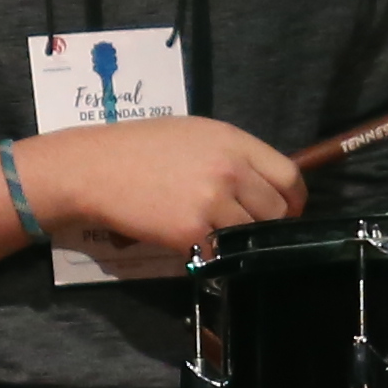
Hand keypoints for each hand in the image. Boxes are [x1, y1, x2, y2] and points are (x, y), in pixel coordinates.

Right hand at [15, 115, 305, 265]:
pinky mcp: (193, 232)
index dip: (293, 202)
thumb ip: (232, 155)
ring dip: (241, 242)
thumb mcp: (194, 134)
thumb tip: (262, 185)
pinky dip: (213, 254)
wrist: (94, 169)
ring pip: (252, 236)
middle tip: (249, 232)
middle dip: (269, 227)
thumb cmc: (139, 148)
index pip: (289, 177)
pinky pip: (221, 251)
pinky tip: (194, 244)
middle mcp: (229, 169)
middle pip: (277, 211)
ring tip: (219, 237)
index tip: (285, 214)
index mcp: (233, 141)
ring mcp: (212, 202)